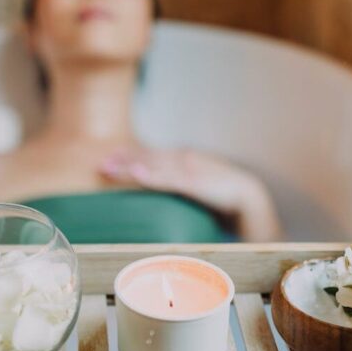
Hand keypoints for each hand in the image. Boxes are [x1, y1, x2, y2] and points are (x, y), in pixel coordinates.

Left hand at [99, 148, 281, 240]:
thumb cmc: (223, 194)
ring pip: (153, 166)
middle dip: (124, 160)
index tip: (112, 156)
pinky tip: (138, 175)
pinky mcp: (195, 182)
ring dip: (130, 167)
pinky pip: (169, 180)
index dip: (131, 155)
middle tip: (101, 164)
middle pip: (148, 158)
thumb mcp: (197, 188)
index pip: (153, 155)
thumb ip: (181, 186)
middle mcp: (184, 159)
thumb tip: (166, 196)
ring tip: (110, 168)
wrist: (250, 195)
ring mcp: (189, 169)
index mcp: (185, 159)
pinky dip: (152, 176)